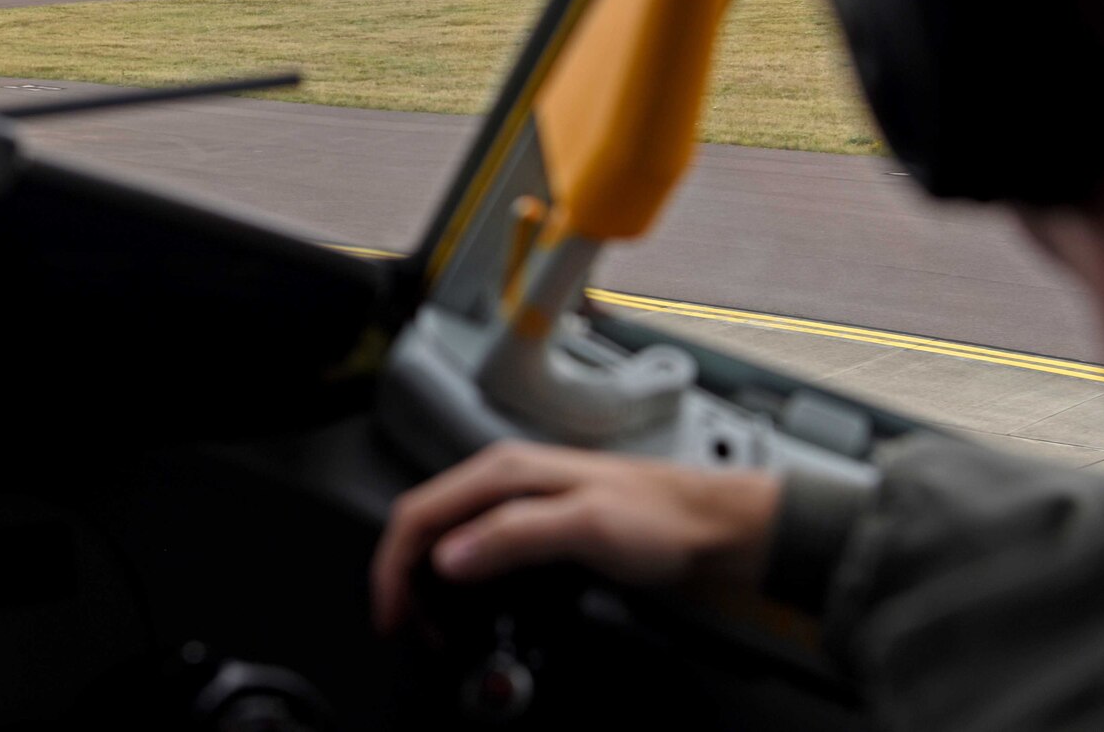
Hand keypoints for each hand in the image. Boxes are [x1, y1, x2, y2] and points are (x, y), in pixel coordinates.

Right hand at [371, 440, 780, 632]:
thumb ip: (514, 536)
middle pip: (424, 525)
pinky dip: (459, 584)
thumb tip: (448, 556)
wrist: (709, 527)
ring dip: (428, 584)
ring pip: (446, 539)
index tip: (393, 615)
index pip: (419, 513)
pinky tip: (470, 609)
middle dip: (405, 579)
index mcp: (505, 472)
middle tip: (411, 631)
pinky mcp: (535, 528)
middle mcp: (505, 481)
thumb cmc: (660, 518)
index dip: (394, 568)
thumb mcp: (586, 526)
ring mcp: (519, 503)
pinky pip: (476, 552)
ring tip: (434, 628)